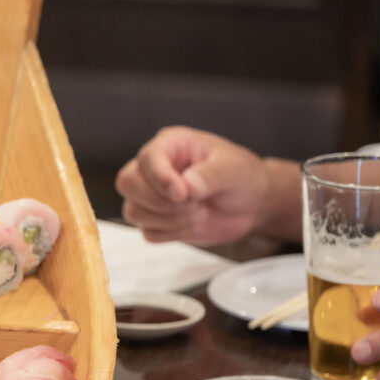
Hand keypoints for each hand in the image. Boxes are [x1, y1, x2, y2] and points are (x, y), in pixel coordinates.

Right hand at [116, 126, 270, 244]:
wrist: (252, 205)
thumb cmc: (243, 177)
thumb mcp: (235, 170)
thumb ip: (210, 175)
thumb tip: (186, 186)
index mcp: (171, 145)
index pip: (147, 158)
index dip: (160, 178)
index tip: (182, 194)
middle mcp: (155, 168)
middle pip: (128, 183)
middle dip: (159, 202)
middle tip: (193, 204)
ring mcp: (152, 195)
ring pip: (134, 211)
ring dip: (169, 220)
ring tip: (199, 213)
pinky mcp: (156, 220)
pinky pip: (148, 233)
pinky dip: (172, 234)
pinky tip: (194, 224)